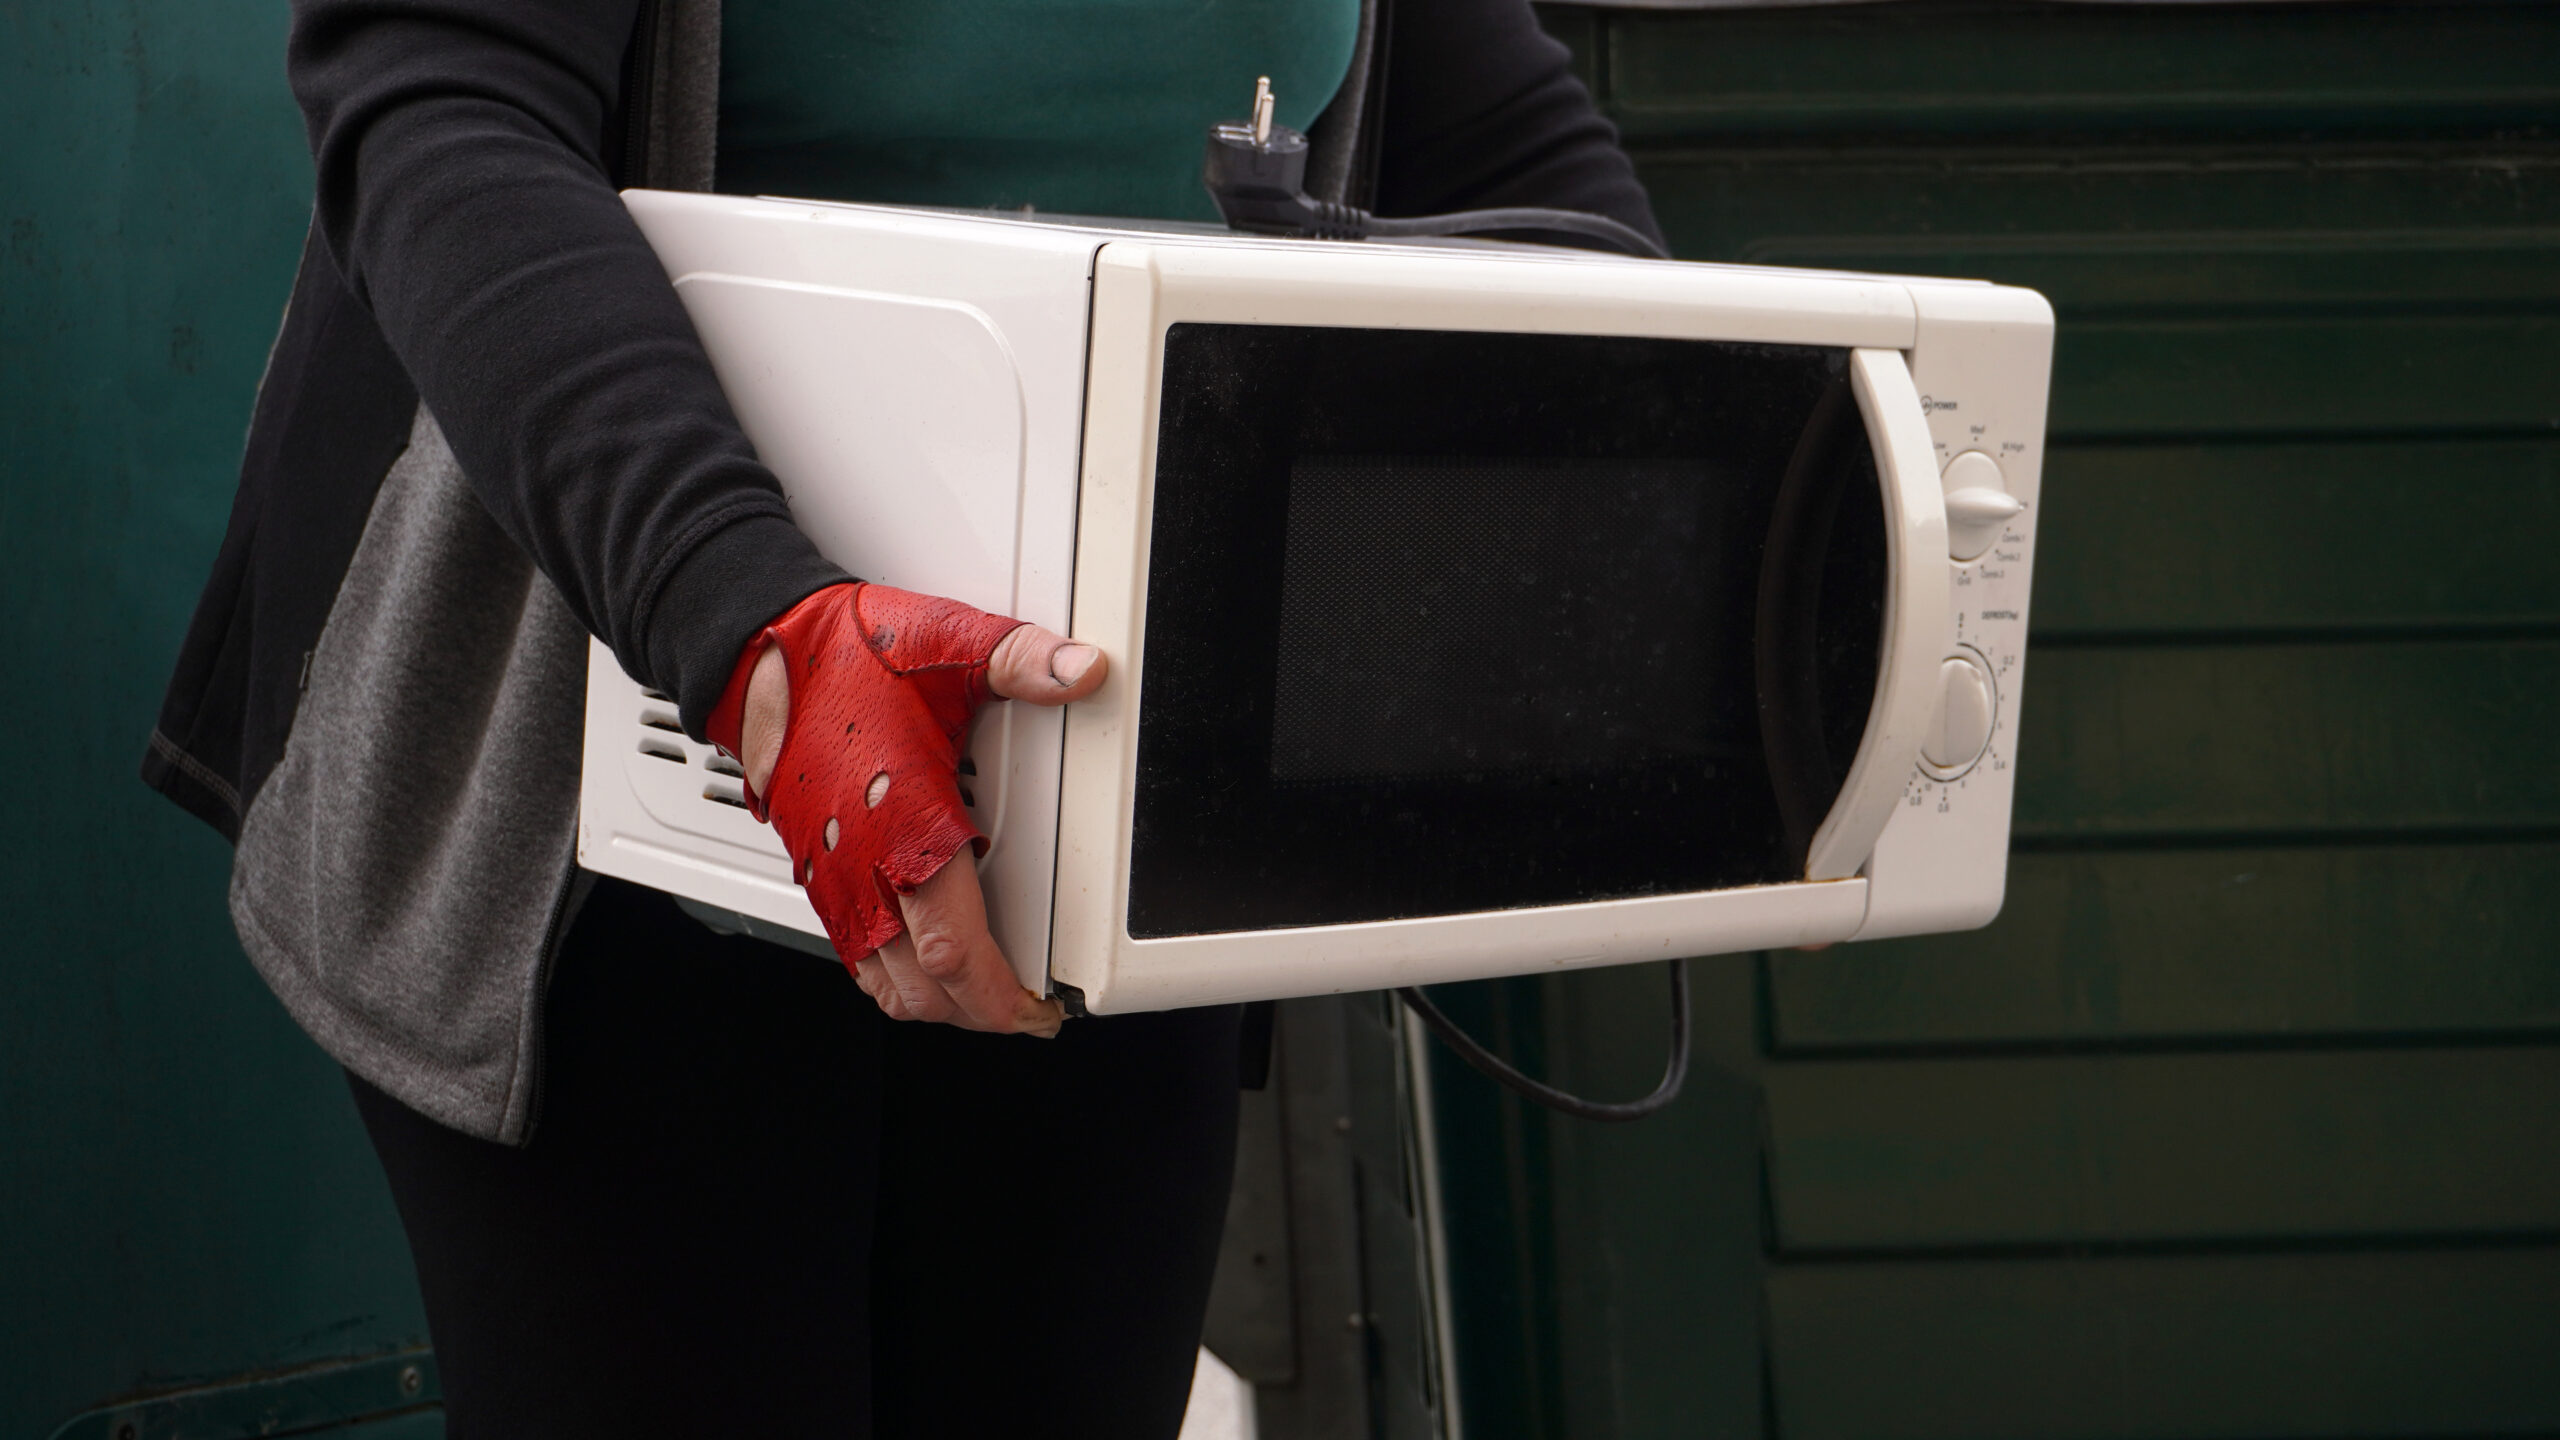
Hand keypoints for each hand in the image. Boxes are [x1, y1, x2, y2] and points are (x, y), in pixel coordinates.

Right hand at [739, 618, 1103, 1035]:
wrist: (757, 656)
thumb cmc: (842, 659)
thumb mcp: (948, 648)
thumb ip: (1022, 660)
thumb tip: (1081, 671)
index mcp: (905, 828)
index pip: (954, 952)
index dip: (999, 997)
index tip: (1037, 1008)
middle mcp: (862, 866)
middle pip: (923, 990)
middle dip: (979, 1013)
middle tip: (1024, 1008)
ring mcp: (832, 877)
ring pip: (885, 985)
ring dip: (936, 1004)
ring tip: (982, 995)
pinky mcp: (815, 872)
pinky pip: (855, 957)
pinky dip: (895, 978)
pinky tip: (924, 960)